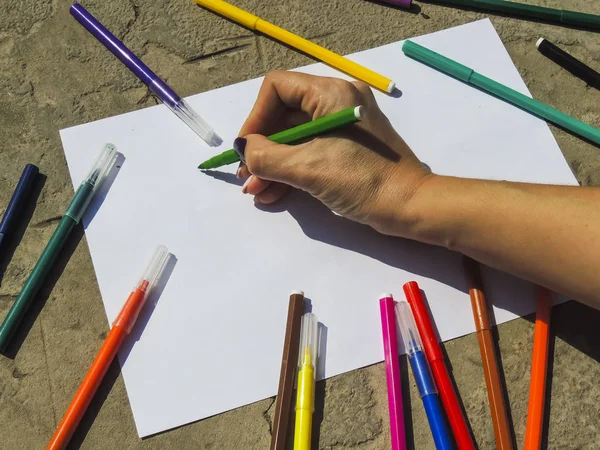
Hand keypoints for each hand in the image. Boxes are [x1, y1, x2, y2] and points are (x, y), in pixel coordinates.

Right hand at [236, 71, 431, 235]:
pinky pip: (310, 152)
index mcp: (330, 94)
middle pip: (284, 116)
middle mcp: (336, 102)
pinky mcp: (348, 148)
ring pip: (295, 138)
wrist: (409, 206)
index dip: (255, 117)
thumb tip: (244, 149)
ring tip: (256, 192)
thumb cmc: (361, 180)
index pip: (277, 88)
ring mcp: (343, 126)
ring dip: (273, 164)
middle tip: (246, 176)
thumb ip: (266, 156)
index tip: (246, 149)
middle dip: (262, 149)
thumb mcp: (307, 168)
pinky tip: (273, 194)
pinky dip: (291, 171)